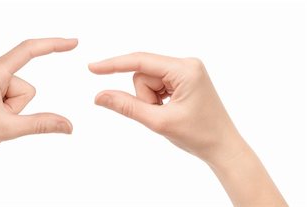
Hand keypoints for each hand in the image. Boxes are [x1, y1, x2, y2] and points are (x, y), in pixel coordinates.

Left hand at [0, 38, 77, 205]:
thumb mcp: (8, 129)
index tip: (73, 43)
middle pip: (24, 86)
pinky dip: (3, 105)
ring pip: (16, 91)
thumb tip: (69, 125)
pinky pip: (5, 91)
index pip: (28, 51)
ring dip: (9, 108)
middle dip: (17, 106)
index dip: (53, 45)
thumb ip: (42, 124)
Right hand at [89, 52, 286, 205]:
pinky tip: (171, 110)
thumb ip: (127, 107)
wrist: (223, 148)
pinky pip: (156, 85)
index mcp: (185, 70)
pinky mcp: (183, 79)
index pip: (140, 61)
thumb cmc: (198, 136)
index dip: (114, 65)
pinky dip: (156, 100)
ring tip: (167, 114)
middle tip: (159, 114)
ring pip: (147, 81)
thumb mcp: (158, 121)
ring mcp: (186, 71)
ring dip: (149, 100)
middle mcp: (186, 64)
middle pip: (143, 73)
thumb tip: (100, 96)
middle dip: (143, 96)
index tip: (92, 68)